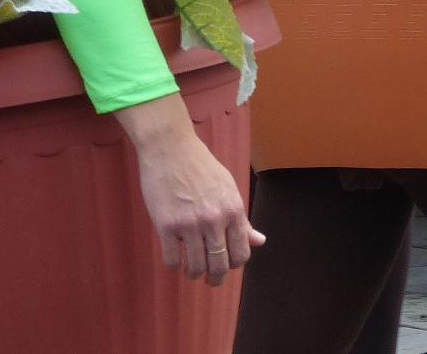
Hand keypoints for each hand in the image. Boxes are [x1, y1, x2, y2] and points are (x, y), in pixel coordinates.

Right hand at [119, 93, 262, 283]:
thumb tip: (260, 241)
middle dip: (215, 279)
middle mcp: (214, 219)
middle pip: (219, 265)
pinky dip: (174, 265)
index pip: (241, 253)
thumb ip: (241, 219)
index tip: (226, 263)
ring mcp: (190, 224)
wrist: (170, 147)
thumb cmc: (200, 165)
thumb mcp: (227, 188)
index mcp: (233, 210)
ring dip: (193, 273)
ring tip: (190, 268)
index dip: (234, 264)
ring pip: (195, 267)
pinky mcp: (166, 225)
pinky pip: (172, 260)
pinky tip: (174, 257)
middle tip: (209, 279)